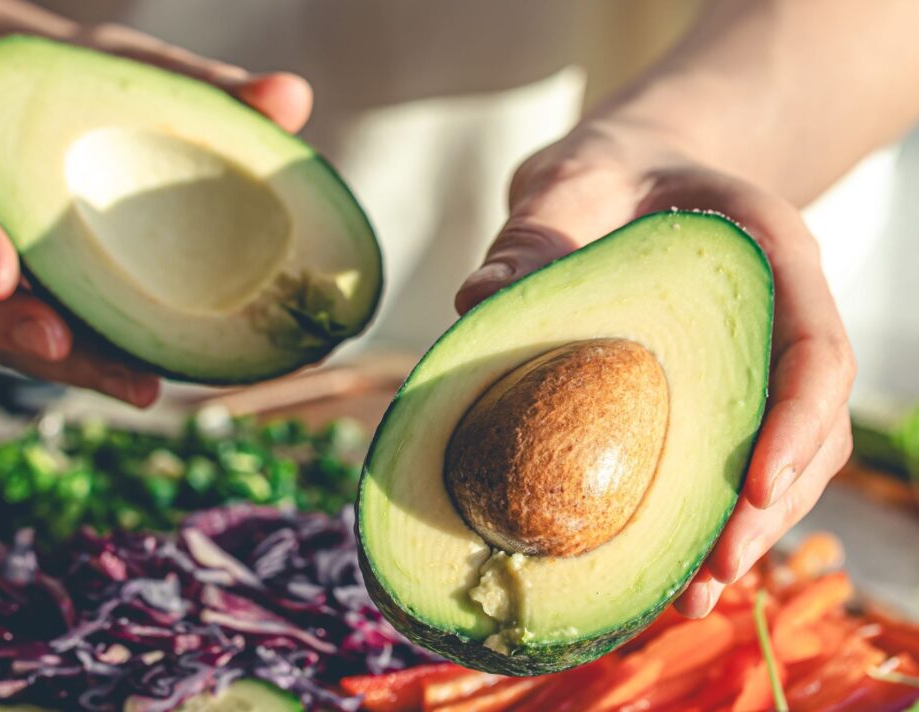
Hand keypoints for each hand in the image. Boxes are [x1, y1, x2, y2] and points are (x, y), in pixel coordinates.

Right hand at [0, 24, 313, 406]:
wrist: (30, 107)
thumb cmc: (70, 88)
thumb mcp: (117, 69)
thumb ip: (194, 84)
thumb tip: (292, 97)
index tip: (1, 273)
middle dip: (7, 325)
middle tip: (62, 347)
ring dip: (63, 364)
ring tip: (134, 383)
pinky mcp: (22, 305)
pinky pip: (42, 341)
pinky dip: (92, 360)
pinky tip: (150, 373)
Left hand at [456, 119, 855, 617]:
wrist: (624, 180)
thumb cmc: (602, 178)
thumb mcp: (567, 184)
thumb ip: (534, 234)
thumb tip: (476, 298)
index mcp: (770, 255)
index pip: (815, 347)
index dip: (797, 422)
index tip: (755, 488)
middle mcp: (781, 316)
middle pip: (812, 424)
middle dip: (771, 508)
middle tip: (710, 573)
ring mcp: (758, 362)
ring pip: (787, 460)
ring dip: (747, 532)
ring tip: (687, 598)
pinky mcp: (723, 396)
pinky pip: (737, 462)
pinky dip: (709, 517)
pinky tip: (666, 569)